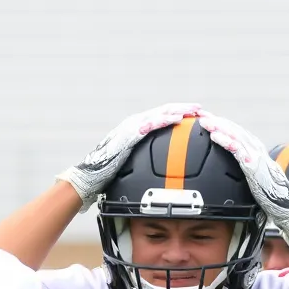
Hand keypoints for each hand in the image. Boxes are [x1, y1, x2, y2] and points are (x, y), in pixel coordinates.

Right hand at [56, 103, 201, 210]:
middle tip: (200, 109)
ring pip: (159, 114)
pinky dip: (166, 120)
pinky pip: (151, 125)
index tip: (194, 115)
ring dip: (179, 111)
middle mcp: (132, 124)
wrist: (88, 179)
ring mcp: (130, 128)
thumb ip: (144, 160)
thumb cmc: (106, 176)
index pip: (160, 117)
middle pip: (163, 112)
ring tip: (195, 111)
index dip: (178, 113)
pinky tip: (179, 119)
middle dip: (183, 109)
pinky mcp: (128, 135)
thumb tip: (159, 170)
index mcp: (134, 130)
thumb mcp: (130, 164)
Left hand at [195, 112, 288, 242]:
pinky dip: (226, 141)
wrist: (287, 208)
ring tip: (206, 122)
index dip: (224, 125)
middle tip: (202, 115)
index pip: (239, 134)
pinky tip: (215, 136)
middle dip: (219, 121)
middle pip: (236, 130)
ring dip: (220, 127)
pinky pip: (237, 150)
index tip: (210, 119)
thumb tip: (235, 170)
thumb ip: (248, 171)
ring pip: (236, 136)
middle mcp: (259, 151)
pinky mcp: (255, 167)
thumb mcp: (257, 179)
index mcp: (258, 152)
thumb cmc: (272, 198)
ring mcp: (257, 157)